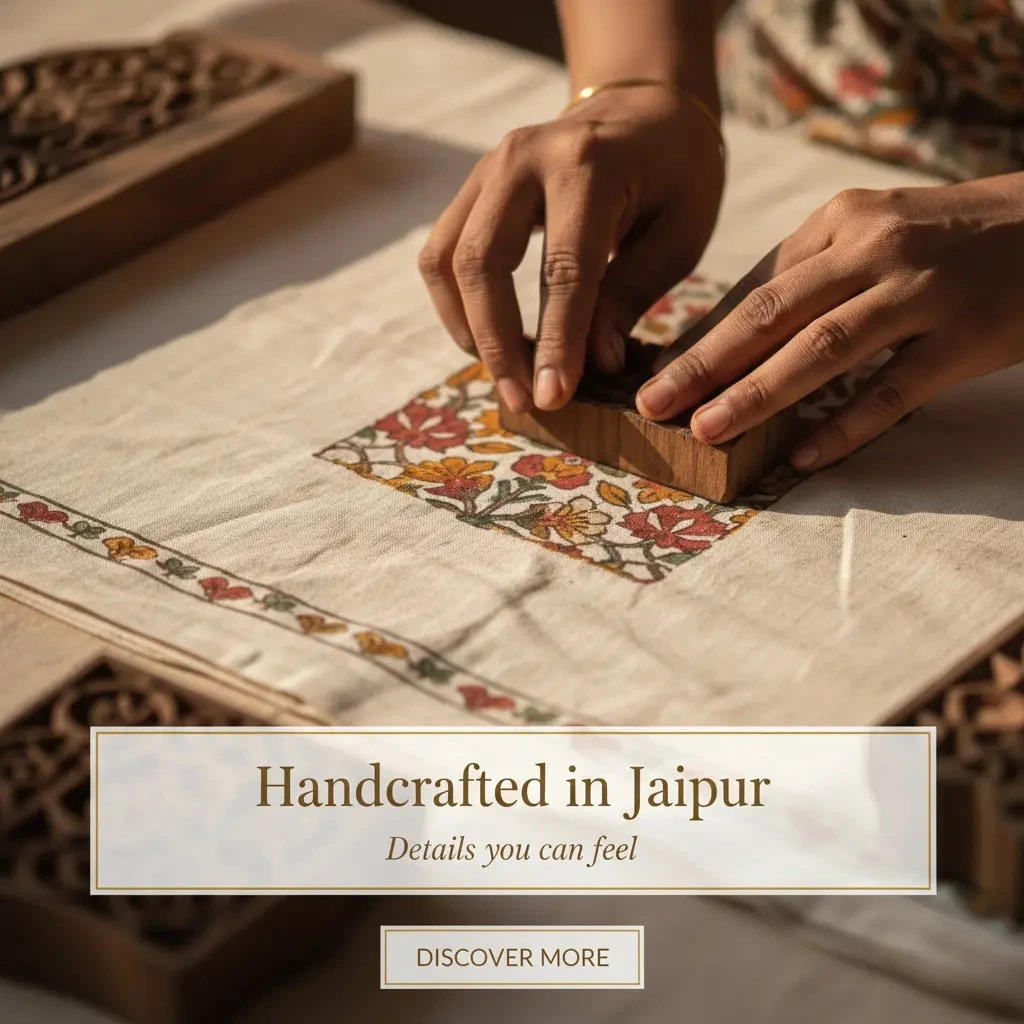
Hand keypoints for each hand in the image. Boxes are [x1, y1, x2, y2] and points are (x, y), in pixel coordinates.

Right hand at [418, 85, 724, 412]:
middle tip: (522, 401)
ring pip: (447, 261)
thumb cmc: (676, 175)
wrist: (644, 107)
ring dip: (468, 329)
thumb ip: (631, 295)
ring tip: (504, 377)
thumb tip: (592, 365)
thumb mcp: (679, 234)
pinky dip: (457, 306)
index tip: (552, 399)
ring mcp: (488, 168)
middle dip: (497, 344)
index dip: (553, 342)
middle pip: (483, 263)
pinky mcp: (472, 188)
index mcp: (588, 165)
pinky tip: (488, 340)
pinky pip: (442, 254)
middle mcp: (524, 158)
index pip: (562, 269)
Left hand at [638, 174, 1023, 471]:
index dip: (700, 333)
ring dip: (757, 393)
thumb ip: (808, 275)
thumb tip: (728, 334)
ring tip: (706, 430)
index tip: (655, 372)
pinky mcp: (966, 336)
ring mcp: (921, 291)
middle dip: (703, 362)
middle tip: (653, 404)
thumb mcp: (872, 232)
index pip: (754, 286)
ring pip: (823, 348)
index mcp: (840, 222)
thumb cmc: (945, 237)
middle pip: (771, 313)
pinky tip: (803, 456)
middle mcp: (873, 248)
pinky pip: (893, 389)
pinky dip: (845, 424)